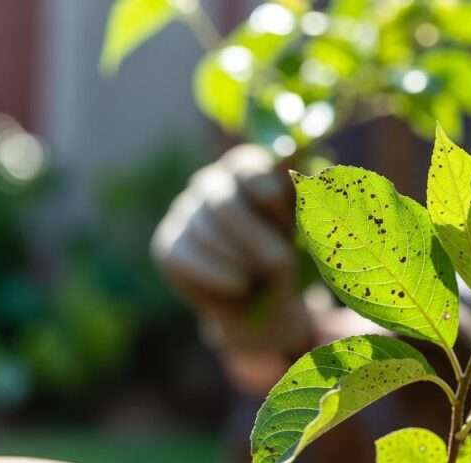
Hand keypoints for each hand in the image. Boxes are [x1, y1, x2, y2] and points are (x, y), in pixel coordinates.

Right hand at [152, 145, 311, 361]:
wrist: (264, 302)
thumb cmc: (288, 253)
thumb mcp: (302, 226)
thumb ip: (299, 190)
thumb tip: (297, 152)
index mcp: (246, 168)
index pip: (249, 169)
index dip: (271, 199)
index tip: (285, 223)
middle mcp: (210, 182)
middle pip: (224, 203)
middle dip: (255, 239)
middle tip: (278, 262)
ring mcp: (184, 211)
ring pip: (206, 234)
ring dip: (241, 262)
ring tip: (260, 277)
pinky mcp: (168, 244)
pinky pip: (186, 258)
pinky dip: (218, 276)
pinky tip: (238, 286)